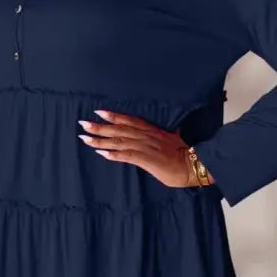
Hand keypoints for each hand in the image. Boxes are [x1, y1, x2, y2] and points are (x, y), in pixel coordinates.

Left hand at [77, 109, 212, 188]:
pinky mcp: (145, 159)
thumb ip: (167, 136)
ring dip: (100, 140)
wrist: (193, 164)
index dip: (113, 116)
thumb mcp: (175, 140)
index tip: (98, 111)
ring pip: (118, 141)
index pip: (129, 120)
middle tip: (83, 124)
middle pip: (118, 129)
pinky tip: (101, 153)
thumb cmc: (185, 154)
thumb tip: (171, 133)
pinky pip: (126, 155)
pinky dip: (113, 154)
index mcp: (152, 130)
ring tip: (85, 139)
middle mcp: (146, 136)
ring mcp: (145, 147)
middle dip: (100, 127)